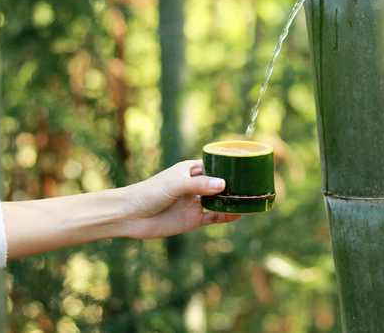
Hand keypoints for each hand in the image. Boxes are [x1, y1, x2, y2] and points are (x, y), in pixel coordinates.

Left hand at [120, 160, 240, 238]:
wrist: (130, 216)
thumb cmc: (149, 192)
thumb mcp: (175, 185)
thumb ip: (199, 185)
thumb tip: (223, 185)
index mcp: (189, 170)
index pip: (213, 165)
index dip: (228, 165)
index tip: (245, 164)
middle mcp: (194, 186)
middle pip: (219, 184)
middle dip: (234, 184)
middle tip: (253, 183)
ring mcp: (194, 203)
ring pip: (219, 201)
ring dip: (233, 200)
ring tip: (251, 198)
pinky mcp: (192, 220)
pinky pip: (214, 218)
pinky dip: (227, 216)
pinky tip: (239, 214)